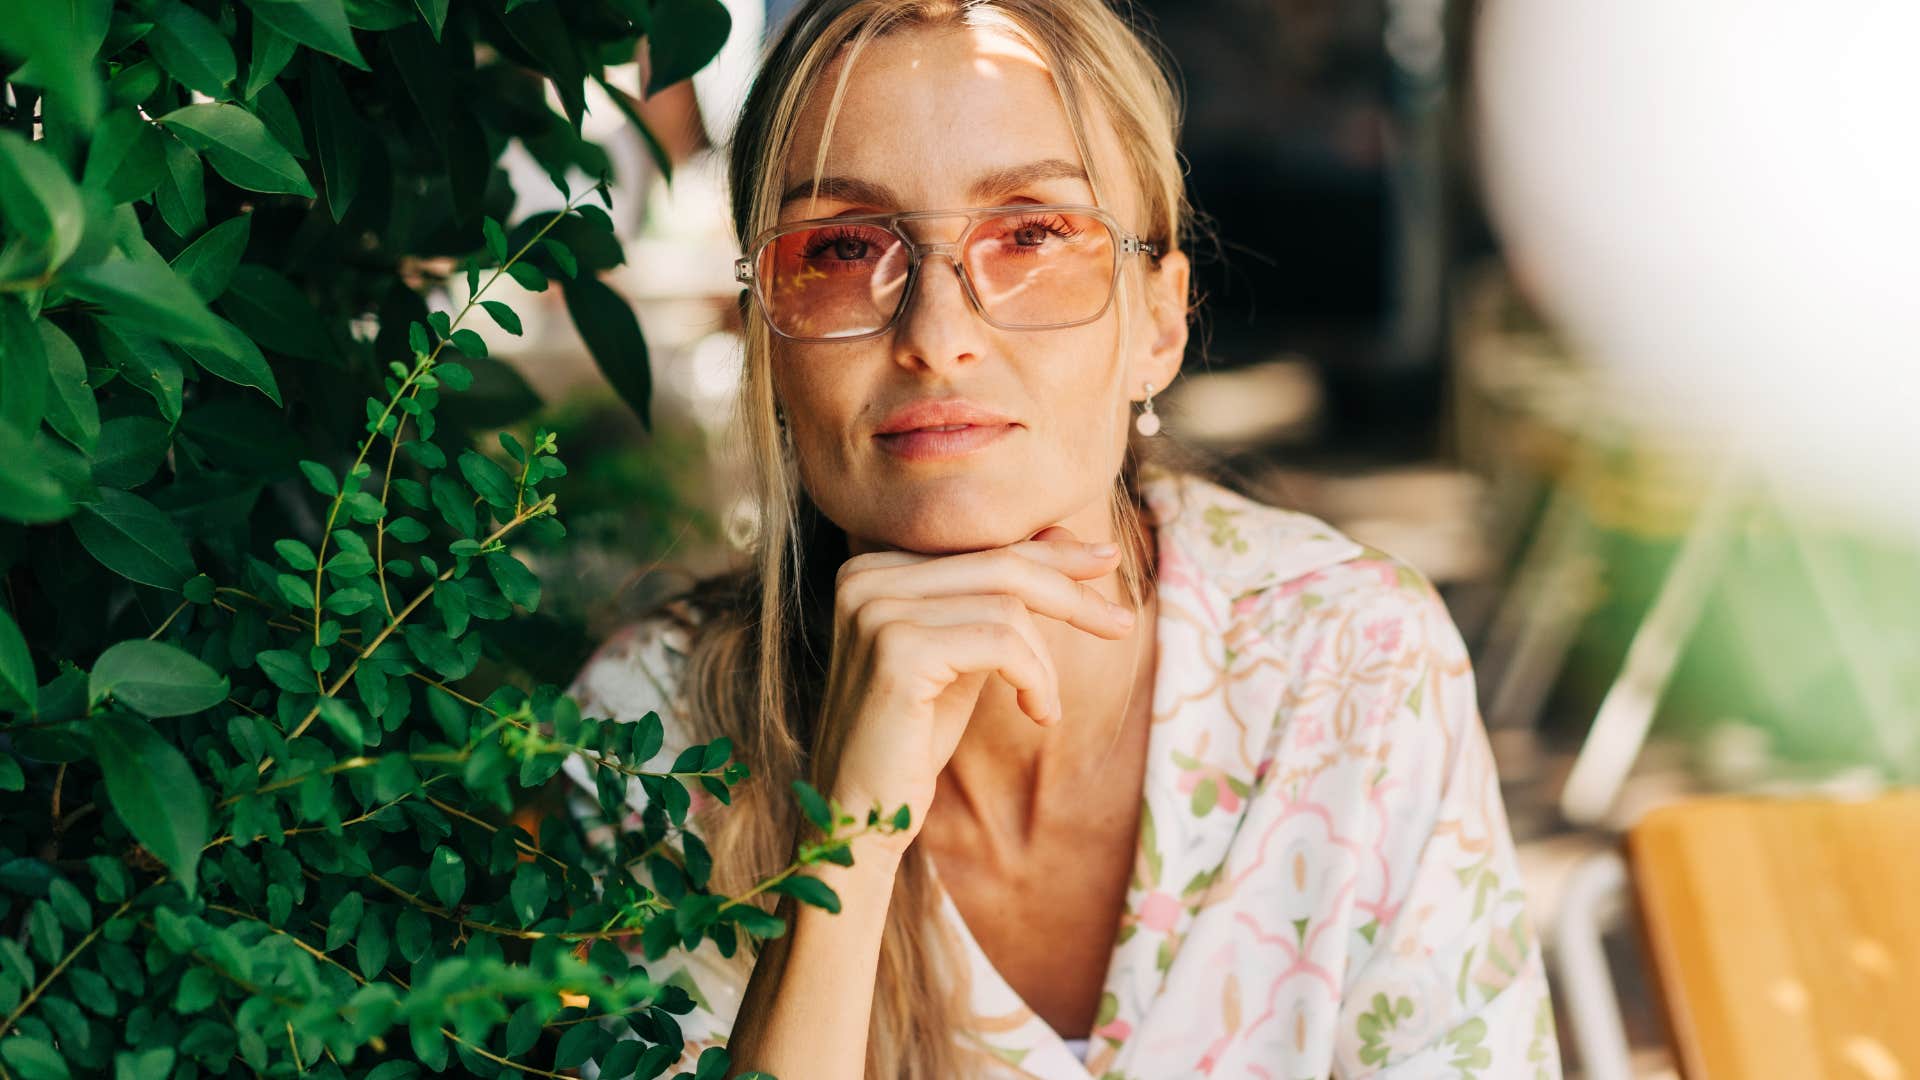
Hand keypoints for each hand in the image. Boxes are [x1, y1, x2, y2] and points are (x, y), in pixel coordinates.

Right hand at [812, 526, 1137, 858]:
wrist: (858, 811)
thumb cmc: (914, 736)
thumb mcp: (963, 653)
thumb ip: (996, 597)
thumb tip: (1065, 536)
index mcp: (874, 568)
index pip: (981, 546)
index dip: (1051, 556)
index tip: (1107, 564)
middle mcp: (865, 578)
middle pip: (1000, 564)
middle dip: (1072, 594)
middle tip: (1123, 623)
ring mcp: (876, 610)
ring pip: (1008, 608)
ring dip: (1045, 664)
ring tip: (1044, 705)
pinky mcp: (897, 651)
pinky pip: (1001, 644)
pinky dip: (1036, 679)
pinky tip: (1038, 714)